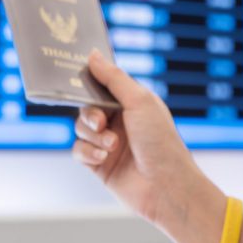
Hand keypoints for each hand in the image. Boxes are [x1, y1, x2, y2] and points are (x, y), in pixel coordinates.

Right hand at [72, 50, 213, 227]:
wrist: (166, 187)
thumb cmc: (160, 141)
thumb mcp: (139, 101)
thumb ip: (113, 78)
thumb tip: (92, 55)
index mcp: (131, 103)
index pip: (103, 85)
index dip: (90, 83)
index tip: (77, 77)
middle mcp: (119, 121)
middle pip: (87, 107)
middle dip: (90, 114)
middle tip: (101, 122)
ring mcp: (108, 143)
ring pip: (81, 128)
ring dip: (94, 136)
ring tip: (112, 146)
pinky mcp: (99, 164)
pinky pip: (79, 151)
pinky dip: (88, 152)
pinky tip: (102, 158)